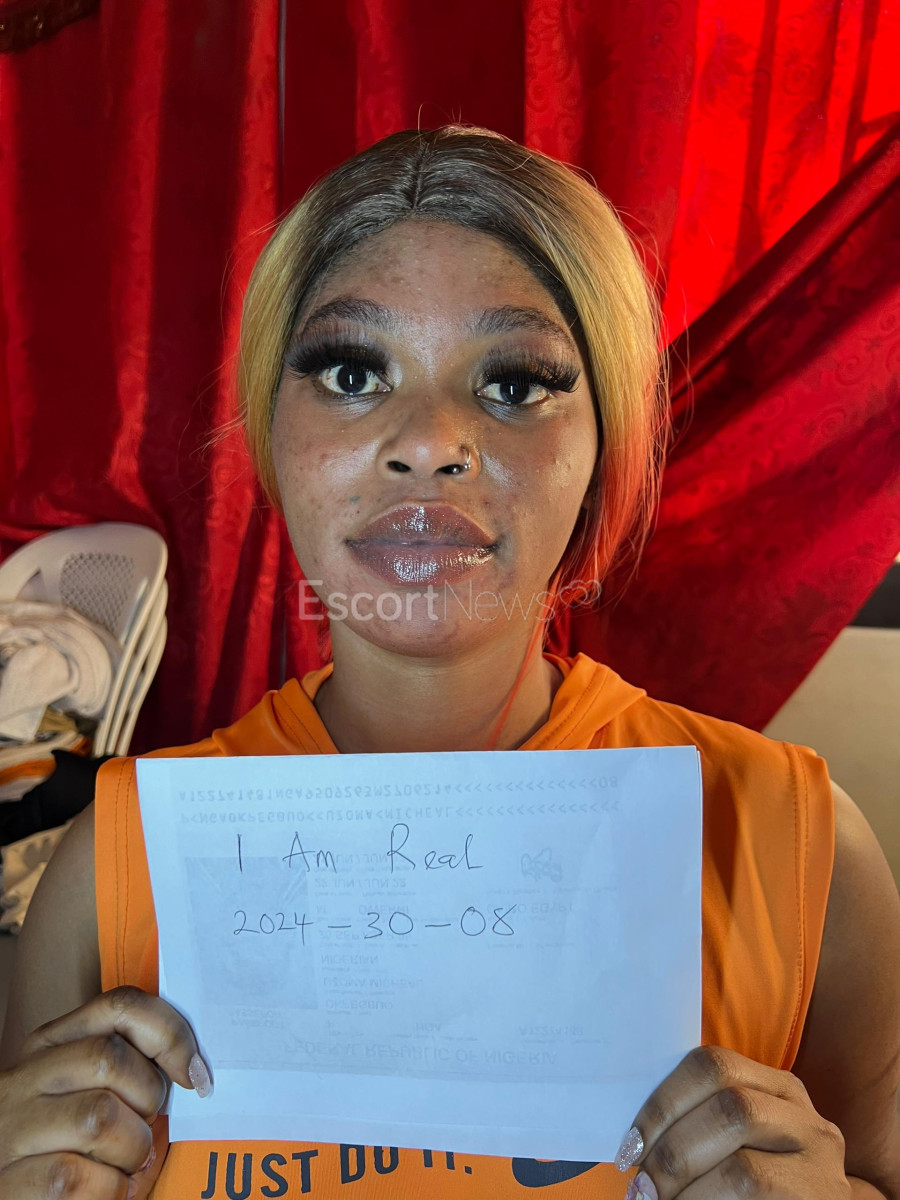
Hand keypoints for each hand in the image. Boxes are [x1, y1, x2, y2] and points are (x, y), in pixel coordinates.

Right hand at [0, 986, 209, 1198]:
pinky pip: (75, 1178)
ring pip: (97, 1118)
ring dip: (132, 1150)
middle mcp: (24, 1078)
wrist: (12, 1197)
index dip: (170, 1034)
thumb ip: (128, 1067)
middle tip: (146, 1127)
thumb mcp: (92, 1091)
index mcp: (51, 1045)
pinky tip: (106, 1191)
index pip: (120, 1005)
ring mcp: (12, 1129)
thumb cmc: (69, 1144)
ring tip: (125, 1164)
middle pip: (110, 1059)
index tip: (194, 1073)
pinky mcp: (8, 1183)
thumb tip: (194, 1069)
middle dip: (148, 1098)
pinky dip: (109, 1190)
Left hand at [614, 1044, 850, 1198]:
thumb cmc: (763, 1184)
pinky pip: (754, 1198)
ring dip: (689, 1190)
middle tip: (641, 1185)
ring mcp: (822, 1163)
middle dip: (673, 1151)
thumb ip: (700, 1127)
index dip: (663, 1102)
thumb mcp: (738, 1144)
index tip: (629, 1145)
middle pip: (729, 1108)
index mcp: (775, 1087)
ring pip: (742, 1167)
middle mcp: (803, 1116)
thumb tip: (633, 1143)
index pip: (712, 1065)